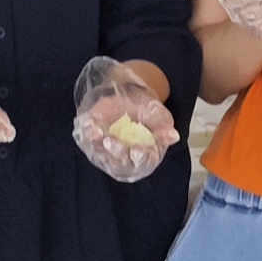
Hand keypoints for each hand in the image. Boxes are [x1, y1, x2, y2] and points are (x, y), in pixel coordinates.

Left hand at [71, 57, 179, 182]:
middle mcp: (125, 159)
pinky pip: (87, 144)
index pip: (144, 162)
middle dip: (116, 153)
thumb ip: (163, 125)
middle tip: (112, 140)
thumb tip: (173, 136)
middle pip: (120, 164)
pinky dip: (88, 137)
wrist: (127, 96)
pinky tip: (92, 129)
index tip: (137, 149)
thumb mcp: (157, 114)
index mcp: (145, 155)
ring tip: (100, 135)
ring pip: (102, 157)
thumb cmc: (145, 110)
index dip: (140, 158)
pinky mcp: (92, 142)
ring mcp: (107, 152)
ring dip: (99, 148)